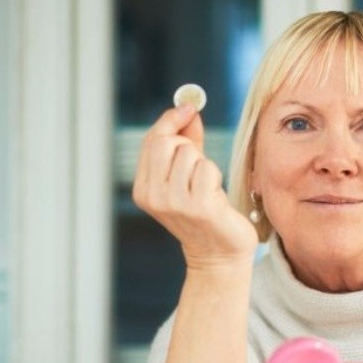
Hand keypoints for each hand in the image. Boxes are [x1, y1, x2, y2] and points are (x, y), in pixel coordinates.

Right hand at [132, 104, 258, 270]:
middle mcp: (153, 196)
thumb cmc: (206, 212)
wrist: (219, 254)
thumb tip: (188, 109)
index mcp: (143, 189)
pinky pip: (207, 168)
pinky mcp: (198, 206)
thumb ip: (188, 142)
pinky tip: (216, 197)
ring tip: (208, 188)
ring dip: (205, 165)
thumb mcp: (188, 176)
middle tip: (200, 164)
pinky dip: (216, 176)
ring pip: (190, 154)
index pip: (151, 141)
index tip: (189, 108)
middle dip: (188, 145)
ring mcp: (174, 203)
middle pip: (165, 143)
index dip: (171, 120)